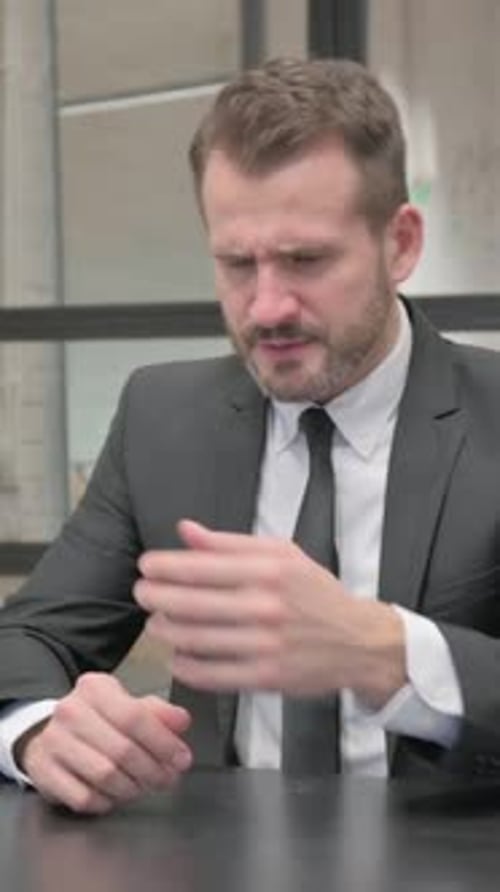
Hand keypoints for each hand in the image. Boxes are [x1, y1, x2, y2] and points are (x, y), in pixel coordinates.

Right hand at [17, 673, 191, 814]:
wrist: (49, 734)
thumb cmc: (97, 721)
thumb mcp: (127, 705)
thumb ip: (158, 713)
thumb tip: (182, 721)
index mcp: (95, 689)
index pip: (135, 717)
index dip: (163, 742)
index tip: (181, 758)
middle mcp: (71, 711)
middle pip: (123, 750)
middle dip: (153, 770)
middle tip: (167, 779)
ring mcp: (54, 742)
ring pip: (105, 776)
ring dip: (132, 788)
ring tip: (142, 786)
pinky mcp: (43, 772)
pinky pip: (84, 798)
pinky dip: (106, 802)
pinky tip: (114, 794)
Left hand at [134, 520, 405, 704]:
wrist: (358, 641)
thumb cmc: (315, 593)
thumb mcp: (282, 554)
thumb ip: (230, 544)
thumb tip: (186, 531)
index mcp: (269, 570)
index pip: (201, 566)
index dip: (165, 566)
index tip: (146, 565)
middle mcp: (266, 606)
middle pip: (191, 602)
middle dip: (156, 596)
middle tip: (142, 592)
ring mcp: (265, 644)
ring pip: (195, 639)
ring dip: (165, 630)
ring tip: (156, 622)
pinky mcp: (265, 678)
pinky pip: (211, 674)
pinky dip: (185, 665)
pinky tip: (177, 655)